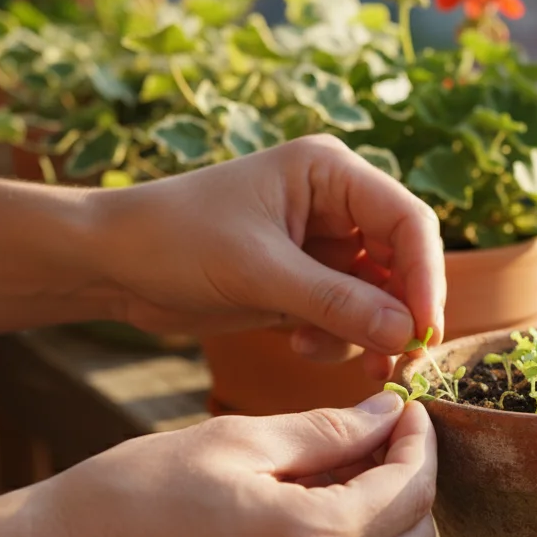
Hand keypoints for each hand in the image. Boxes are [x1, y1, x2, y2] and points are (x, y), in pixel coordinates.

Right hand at [22, 391, 435, 536]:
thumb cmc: (131, 496)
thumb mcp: (234, 442)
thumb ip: (327, 431)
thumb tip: (388, 417)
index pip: (409, 491)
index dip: (419, 444)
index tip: (409, 411)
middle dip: (412, 486)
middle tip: (382, 439)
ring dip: (381, 526)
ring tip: (340, 474)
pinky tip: (309, 518)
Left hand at [92, 135, 446, 378]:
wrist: (111, 263)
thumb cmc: (174, 241)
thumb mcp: (258, 272)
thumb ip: (336, 303)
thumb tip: (408, 334)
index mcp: (329, 172)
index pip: (406, 221)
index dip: (425, 276)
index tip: (424, 330)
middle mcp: (334, 202)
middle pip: (402, 260)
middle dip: (401, 313)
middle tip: (401, 363)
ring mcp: (322, 243)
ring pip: (380, 294)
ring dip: (369, 332)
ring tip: (344, 360)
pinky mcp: (305, 281)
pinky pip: (349, 315)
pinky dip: (339, 338)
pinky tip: (300, 345)